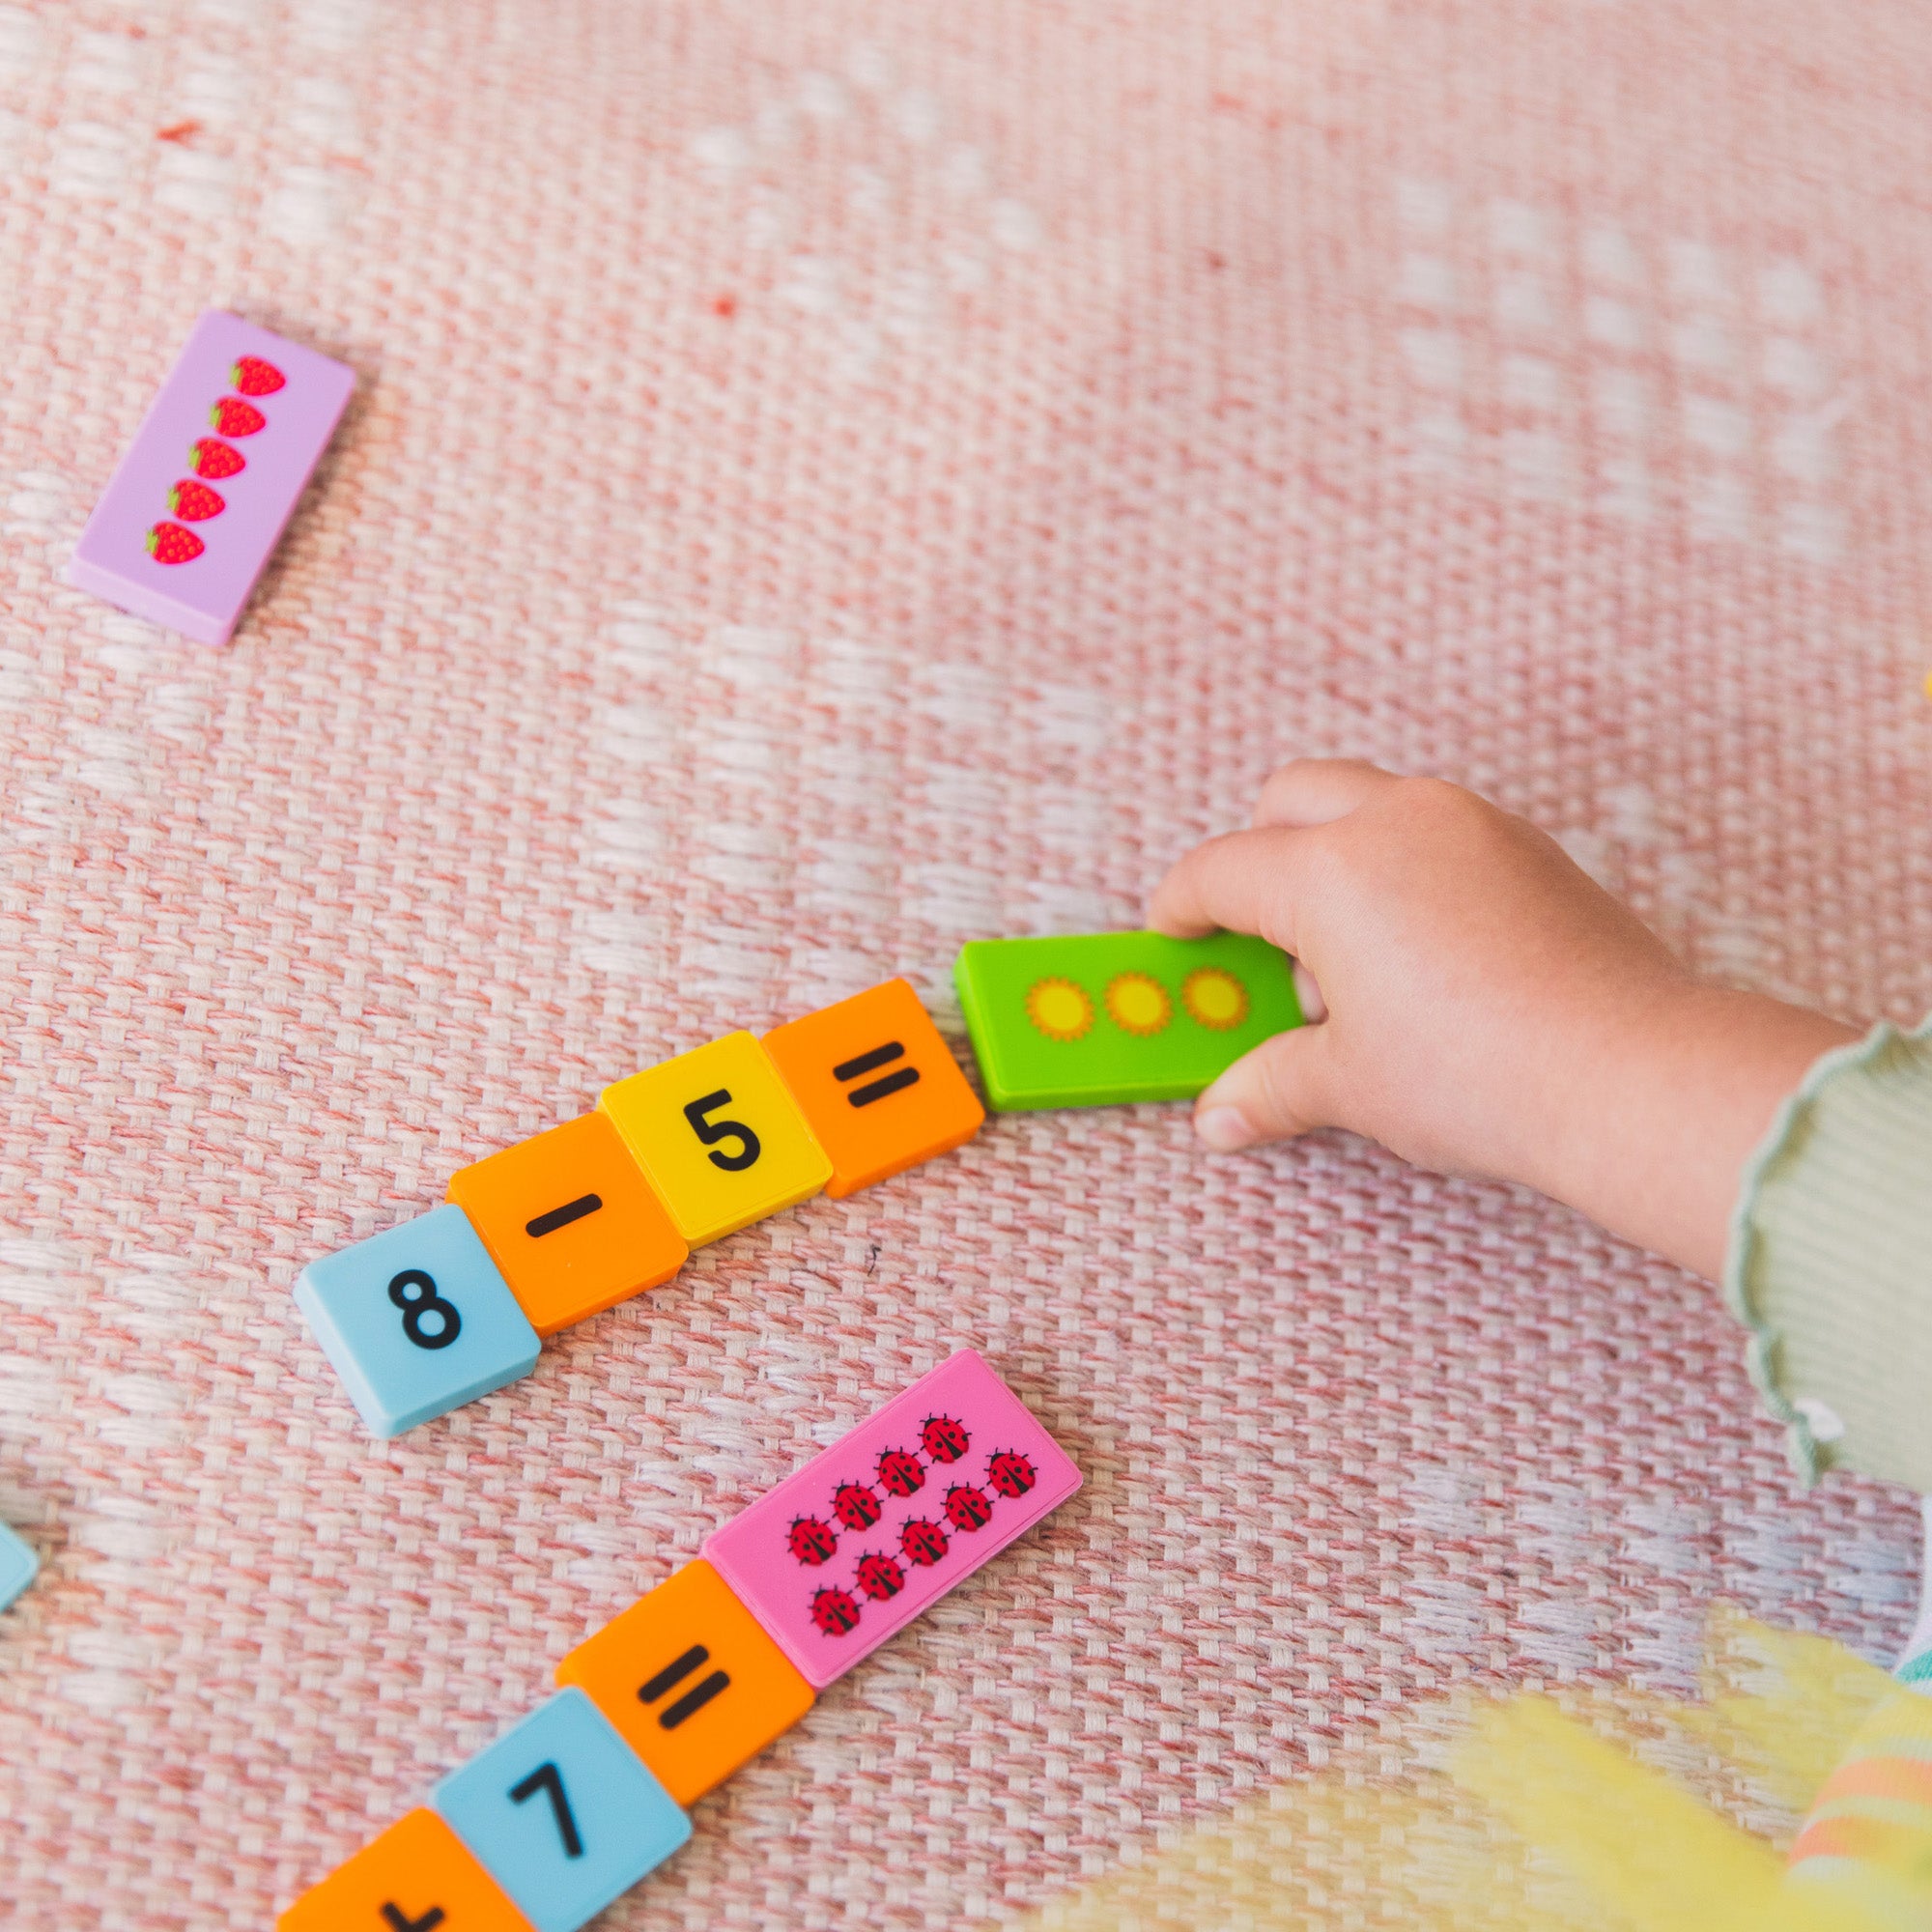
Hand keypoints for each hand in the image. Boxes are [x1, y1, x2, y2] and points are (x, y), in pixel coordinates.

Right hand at [1147, 759, 1856, 1277]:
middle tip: (1250, 933)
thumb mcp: (1351, 1085)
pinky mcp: (1531, 849)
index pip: (1223, 870)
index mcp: (1331, 870)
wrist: (1631, 1076)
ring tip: (1342, 964)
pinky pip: (1439, 833)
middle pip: (1291, 798)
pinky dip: (1404, 871)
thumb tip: (1227, 1113)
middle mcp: (1398, 821)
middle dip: (1254, 854)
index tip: (1175, 935)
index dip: (1183, 907)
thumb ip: (1274, 1084)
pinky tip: (1417, 958)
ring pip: (1372, 804)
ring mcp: (1473, 824)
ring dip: (1335, 858)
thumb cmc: (1485, 1074)